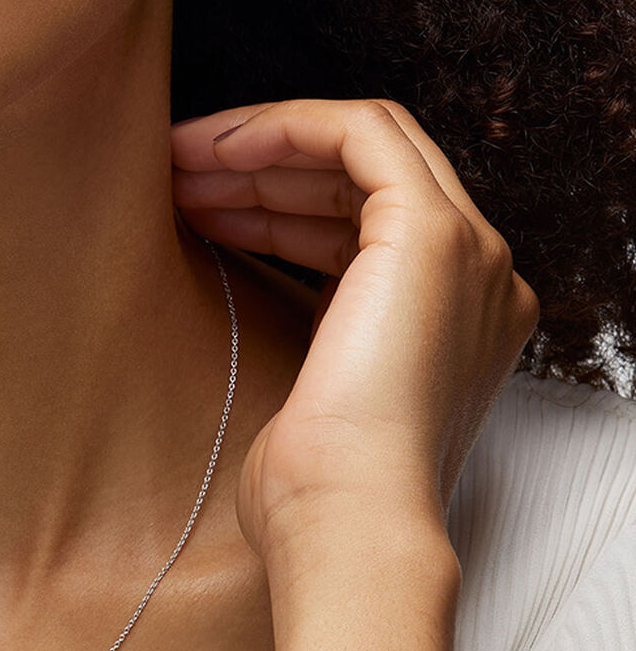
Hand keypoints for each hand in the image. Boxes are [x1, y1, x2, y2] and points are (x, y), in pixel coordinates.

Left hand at [170, 98, 539, 563]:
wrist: (344, 523)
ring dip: (260, 148)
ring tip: (174, 167)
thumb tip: (238, 277)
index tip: (197, 205)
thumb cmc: (310, 489)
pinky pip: (360, 132)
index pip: (365, 225)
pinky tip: (214, 151)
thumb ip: (306, 329)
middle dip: (261, 169)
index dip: (276, 201)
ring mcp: (467, 252)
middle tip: (174, 176)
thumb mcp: (305, 391)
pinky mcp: (433, 234)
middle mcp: (476, 279)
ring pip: (362, 145)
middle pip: (363, 180)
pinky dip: (283, 127)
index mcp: (450, 321)